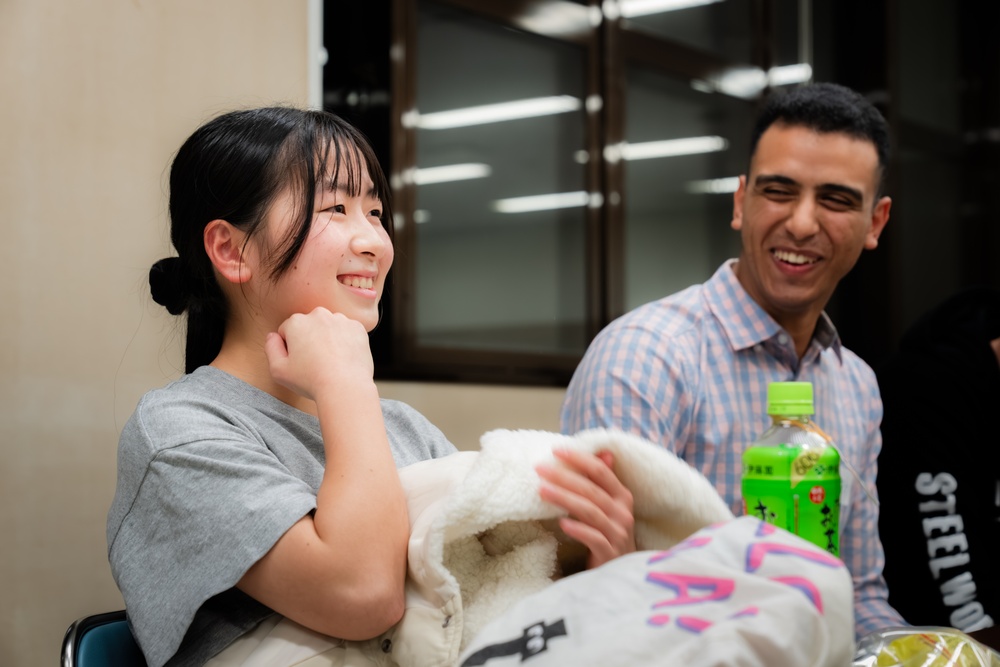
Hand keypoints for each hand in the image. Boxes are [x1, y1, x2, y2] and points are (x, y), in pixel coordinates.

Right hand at [264, 307, 374, 400]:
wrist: (345, 387)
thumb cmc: (310, 381)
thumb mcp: (278, 370)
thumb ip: (271, 348)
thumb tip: (273, 335)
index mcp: (296, 322)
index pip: (287, 331)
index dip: (290, 348)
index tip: (298, 362)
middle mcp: (318, 314)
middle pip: (308, 326)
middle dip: (309, 339)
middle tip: (314, 362)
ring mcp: (340, 319)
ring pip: (328, 327)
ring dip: (327, 339)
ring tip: (330, 362)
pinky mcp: (357, 328)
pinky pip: (346, 332)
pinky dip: (345, 342)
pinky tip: (343, 358)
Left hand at [536, 449, 635, 568]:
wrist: (621, 569)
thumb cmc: (609, 532)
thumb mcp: (609, 505)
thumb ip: (604, 481)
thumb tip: (604, 452)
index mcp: (622, 497)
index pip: (601, 472)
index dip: (580, 459)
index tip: (556, 450)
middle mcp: (623, 513)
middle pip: (592, 490)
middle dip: (565, 477)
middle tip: (540, 468)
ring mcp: (618, 534)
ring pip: (590, 512)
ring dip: (565, 499)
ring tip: (542, 491)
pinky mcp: (610, 553)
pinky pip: (594, 539)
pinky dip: (578, 530)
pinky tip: (562, 524)